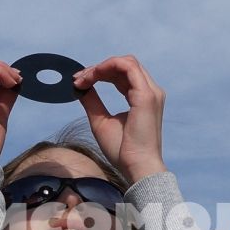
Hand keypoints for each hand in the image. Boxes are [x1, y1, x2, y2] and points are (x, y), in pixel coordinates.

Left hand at [72, 55, 164, 185]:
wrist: (136, 166)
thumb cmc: (122, 150)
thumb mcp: (101, 121)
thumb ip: (93, 102)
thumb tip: (81, 87)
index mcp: (142, 98)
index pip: (122, 74)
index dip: (100, 73)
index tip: (80, 82)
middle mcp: (150, 92)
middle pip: (124, 65)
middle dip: (99, 68)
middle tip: (78, 79)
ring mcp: (151, 92)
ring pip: (126, 62)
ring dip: (101, 66)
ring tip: (83, 79)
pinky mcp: (146, 95)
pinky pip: (126, 67)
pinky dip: (107, 67)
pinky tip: (92, 77)